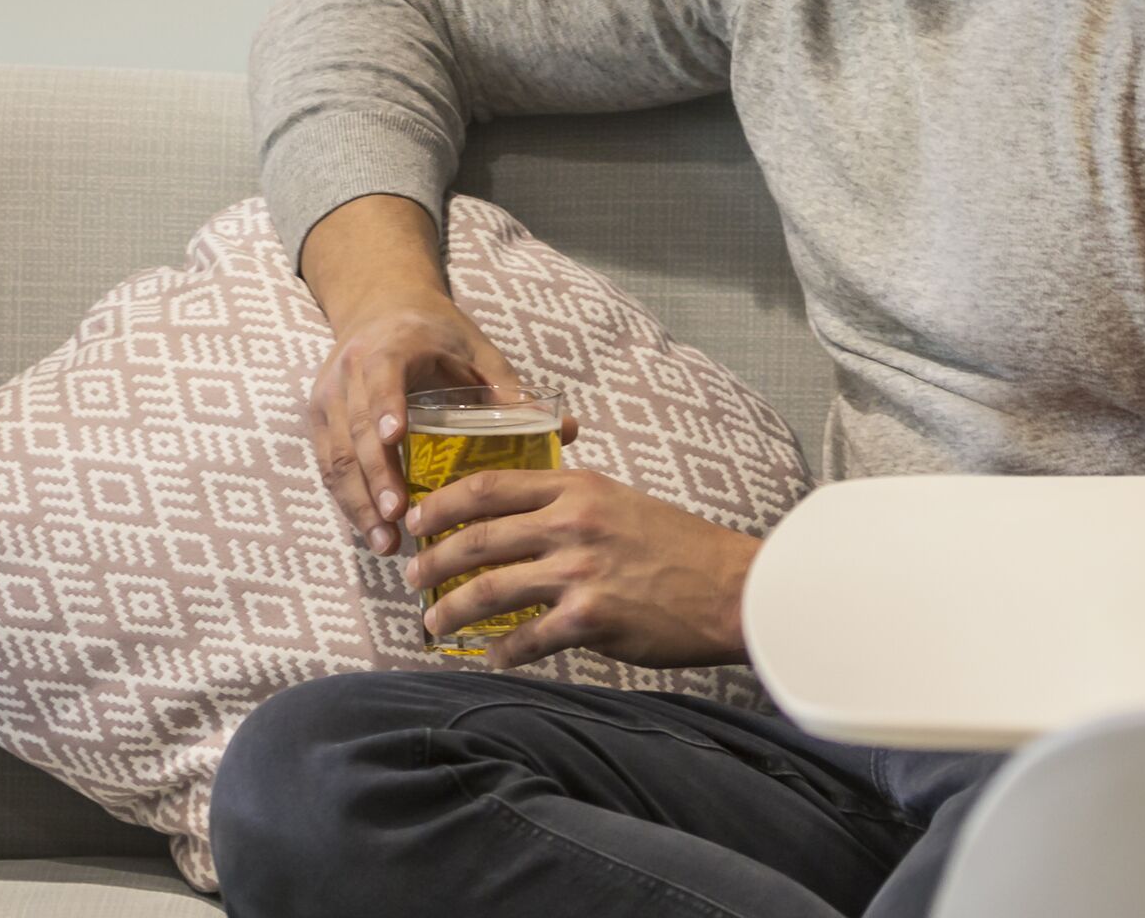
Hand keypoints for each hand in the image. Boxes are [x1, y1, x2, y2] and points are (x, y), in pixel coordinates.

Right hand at [294, 193, 577, 554]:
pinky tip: (373, 532)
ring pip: (336, 456)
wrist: (379, 305)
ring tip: (386, 543)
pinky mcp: (318, 419)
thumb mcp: (475, 350)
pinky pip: (329, 466)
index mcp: (390, 348)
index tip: (397, 438)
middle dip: (375, 478)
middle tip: (399, 519)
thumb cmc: (435, 333)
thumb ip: (511, 390)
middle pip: (356, 429)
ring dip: (358, 503)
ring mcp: (328, 397)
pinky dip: (348, 502)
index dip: (386, 407)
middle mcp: (350, 370)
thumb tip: (568, 431)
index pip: (382, 378)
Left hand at [405, 465, 757, 670]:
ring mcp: (580, 571)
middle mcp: (572, 523)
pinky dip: (502, 652)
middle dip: (433, 560)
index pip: (488, 485)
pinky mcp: (591, 619)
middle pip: (478, 538)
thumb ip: (570, 501)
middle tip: (412, 576)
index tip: (417, 520)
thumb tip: (520, 513)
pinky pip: (527, 639)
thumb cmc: (678, 546)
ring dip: (452, 608)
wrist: (732, 588)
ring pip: (491, 589)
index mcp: (576, 487)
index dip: (441, 504)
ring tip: (433, 622)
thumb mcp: (620, 501)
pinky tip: (490, 659)